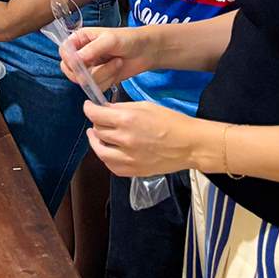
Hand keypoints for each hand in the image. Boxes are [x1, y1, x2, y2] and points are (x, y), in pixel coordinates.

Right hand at [62, 25, 158, 91]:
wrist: (146, 51)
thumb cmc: (127, 39)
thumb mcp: (110, 39)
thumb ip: (92, 49)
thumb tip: (76, 59)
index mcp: (80, 39)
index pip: (64, 52)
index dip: (70, 60)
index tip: (82, 62)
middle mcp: (81, 54)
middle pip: (70, 70)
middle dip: (87, 71)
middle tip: (102, 63)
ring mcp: (90, 69)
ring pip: (85, 81)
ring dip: (104, 74)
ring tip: (117, 62)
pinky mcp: (99, 80)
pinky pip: (96, 87)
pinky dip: (109, 81)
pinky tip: (118, 70)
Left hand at [84, 100, 203, 176]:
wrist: (189, 145)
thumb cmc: (171, 121)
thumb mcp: (145, 106)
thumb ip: (122, 108)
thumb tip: (105, 109)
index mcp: (127, 120)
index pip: (95, 114)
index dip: (89, 108)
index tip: (89, 106)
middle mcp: (124, 139)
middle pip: (97, 131)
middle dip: (96, 123)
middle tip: (100, 120)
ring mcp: (128, 158)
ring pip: (100, 150)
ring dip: (96, 142)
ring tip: (97, 136)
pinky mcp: (134, 171)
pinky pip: (111, 166)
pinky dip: (106, 158)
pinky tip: (109, 151)